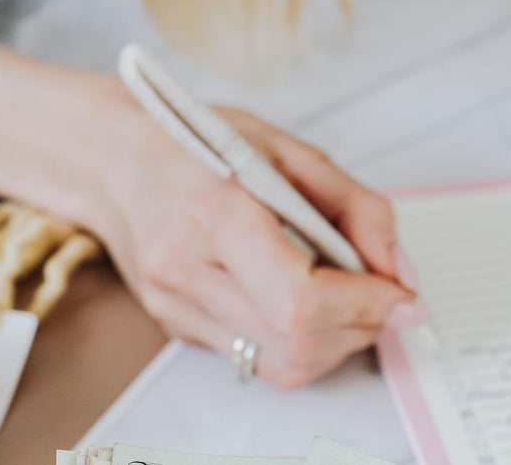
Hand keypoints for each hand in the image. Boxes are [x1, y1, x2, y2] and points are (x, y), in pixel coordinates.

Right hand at [92, 101, 422, 389]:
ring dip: (336, 343)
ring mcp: (176, 307)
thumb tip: (397, 271)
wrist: (111, 159)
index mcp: (215, 214)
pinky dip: (301, 341)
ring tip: (350, 300)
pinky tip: (306, 302)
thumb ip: (356, 208)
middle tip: (385, 295)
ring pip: (279, 366)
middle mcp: (187, 272)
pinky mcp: (176, 327)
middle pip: (295, 342)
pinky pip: (255, 359)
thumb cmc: (195, 143)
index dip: (364, 305)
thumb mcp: (288, 150)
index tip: (400, 292)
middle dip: (361, 327)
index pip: (299, 299)